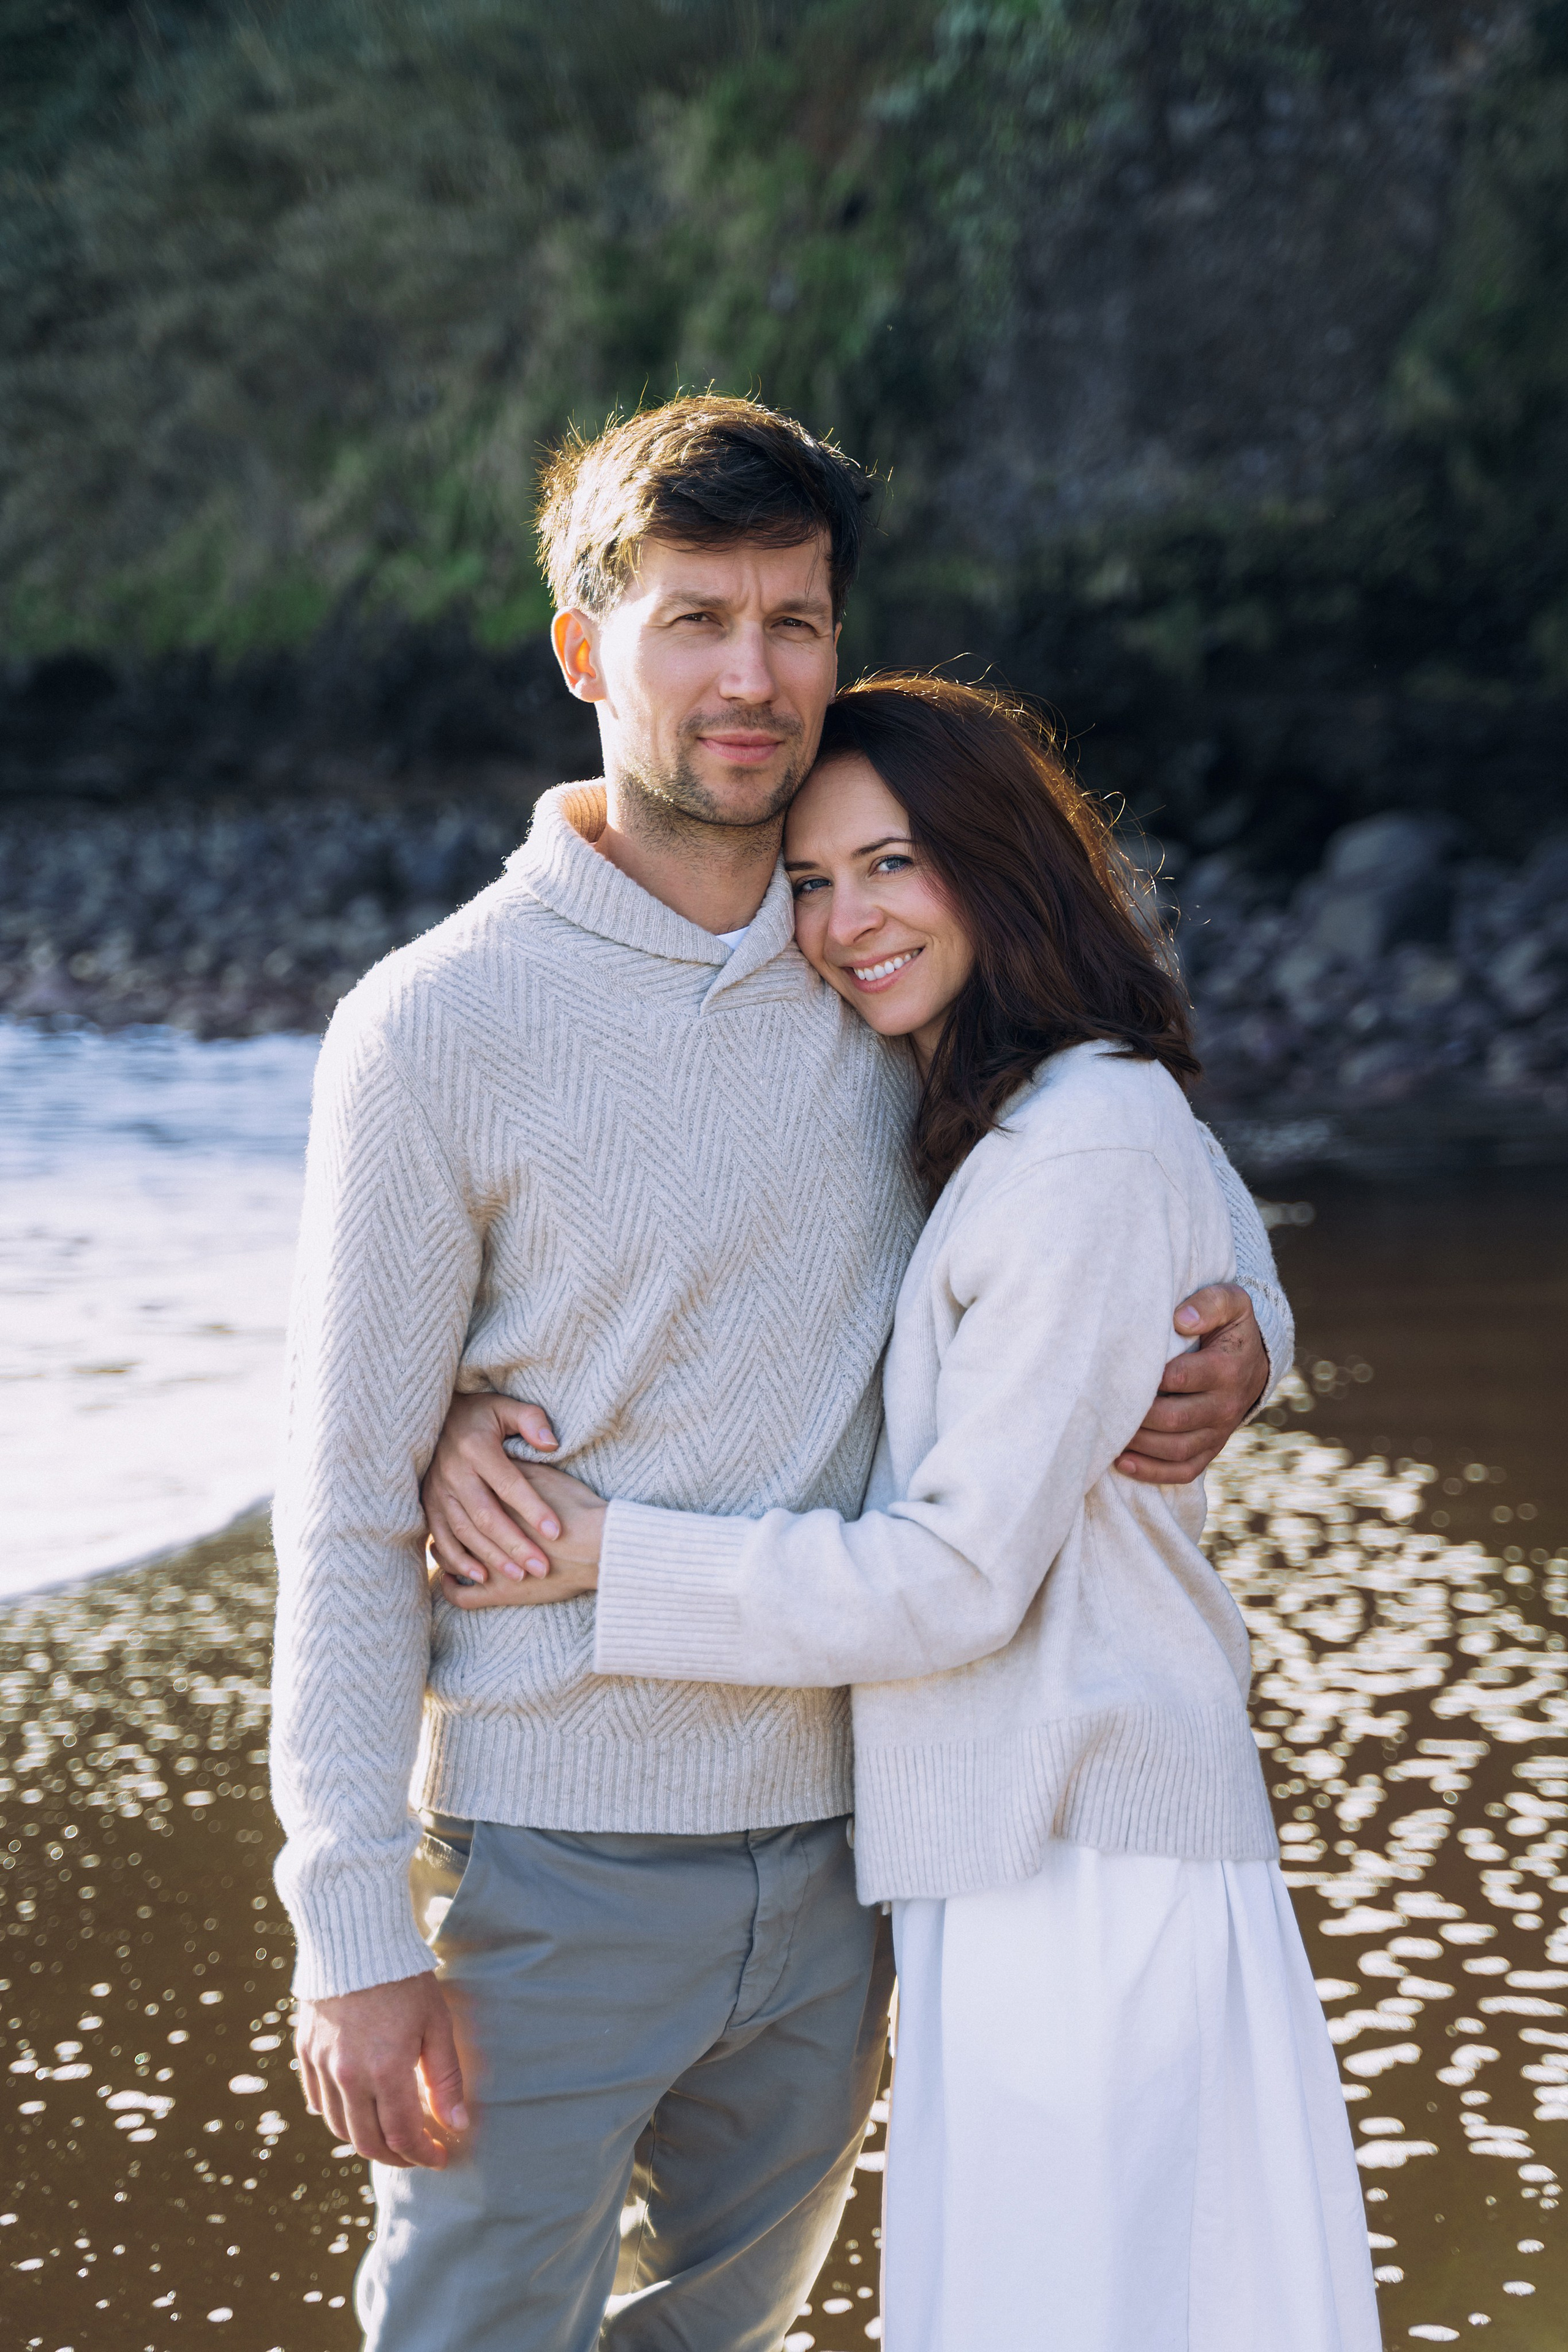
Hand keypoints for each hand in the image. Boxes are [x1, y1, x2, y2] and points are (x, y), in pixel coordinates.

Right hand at [295, 1971, 466, 2167]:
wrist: (356, 1936)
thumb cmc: (405, 1979)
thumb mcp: (436, 2024)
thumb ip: (446, 2079)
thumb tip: (458, 2125)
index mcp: (386, 2070)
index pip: (403, 2136)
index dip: (423, 2155)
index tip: (440, 2157)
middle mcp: (348, 2075)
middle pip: (367, 2142)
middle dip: (396, 2157)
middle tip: (417, 2153)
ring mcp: (322, 2065)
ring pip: (338, 2127)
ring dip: (366, 2139)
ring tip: (390, 2134)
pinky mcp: (305, 2052)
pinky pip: (318, 2100)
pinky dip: (338, 2114)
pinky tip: (358, 2109)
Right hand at [421, 1391, 563, 1583]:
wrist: (435, 1416)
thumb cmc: (481, 1415)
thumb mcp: (506, 1406)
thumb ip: (531, 1420)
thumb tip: (551, 1444)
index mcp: (476, 1448)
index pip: (509, 1484)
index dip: (532, 1508)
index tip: (557, 1532)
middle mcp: (453, 1472)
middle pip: (487, 1515)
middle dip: (516, 1545)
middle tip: (543, 1568)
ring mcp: (437, 1491)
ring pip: (465, 1532)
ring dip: (491, 1556)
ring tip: (520, 1576)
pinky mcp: (429, 1504)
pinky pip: (441, 1537)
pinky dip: (458, 1559)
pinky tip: (481, 1576)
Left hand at [438, 1463, 606, 1609]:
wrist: (602, 1545)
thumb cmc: (578, 1506)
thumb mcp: (545, 1473)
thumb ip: (515, 1463)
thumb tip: (498, 1455)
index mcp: (493, 1499)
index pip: (468, 1497)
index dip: (460, 1495)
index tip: (457, 1492)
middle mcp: (484, 1532)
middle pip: (458, 1527)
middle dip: (450, 1524)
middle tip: (443, 1522)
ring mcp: (489, 1566)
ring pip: (453, 1558)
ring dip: (445, 1553)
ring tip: (439, 1549)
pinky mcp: (498, 1594)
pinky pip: (462, 1596)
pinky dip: (451, 1588)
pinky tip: (449, 1581)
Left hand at [1115, 1281, 1268, 1484]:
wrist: (1252, 1359)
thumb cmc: (1229, 1327)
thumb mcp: (1230, 1303)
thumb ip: (1209, 1303)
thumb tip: (1180, 1319)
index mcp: (1226, 1368)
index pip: (1180, 1378)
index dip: (1146, 1378)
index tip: (1116, 1371)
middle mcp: (1225, 1405)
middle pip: (1174, 1419)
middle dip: (1136, 1415)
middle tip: (1103, 1405)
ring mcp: (1219, 1431)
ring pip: (1176, 1449)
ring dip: (1139, 1446)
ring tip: (1107, 1435)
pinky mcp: (1211, 1448)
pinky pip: (1184, 1470)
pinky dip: (1153, 1472)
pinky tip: (1123, 1463)